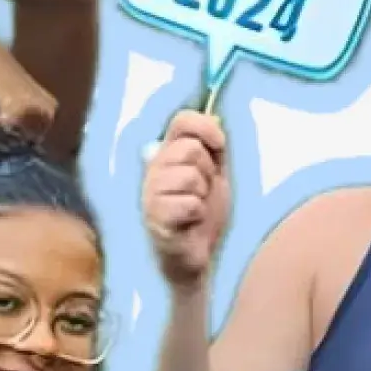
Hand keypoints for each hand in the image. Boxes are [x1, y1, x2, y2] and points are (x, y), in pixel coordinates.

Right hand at [144, 109, 232, 286]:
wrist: (198, 253)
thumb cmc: (205, 212)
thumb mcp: (215, 173)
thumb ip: (213, 146)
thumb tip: (214, 116)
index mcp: (167, 151)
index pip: (182, 120)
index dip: (205, 128)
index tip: (219, 146)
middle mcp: (153, 167)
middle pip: (190, 150)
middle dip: (208, 172)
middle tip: (203, 190)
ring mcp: (150, 192)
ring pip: (190, 177)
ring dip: (203, 195)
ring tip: (196, 208)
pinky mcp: (154, 217)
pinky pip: (189, 204)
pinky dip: (198, 215)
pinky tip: (190, 223)